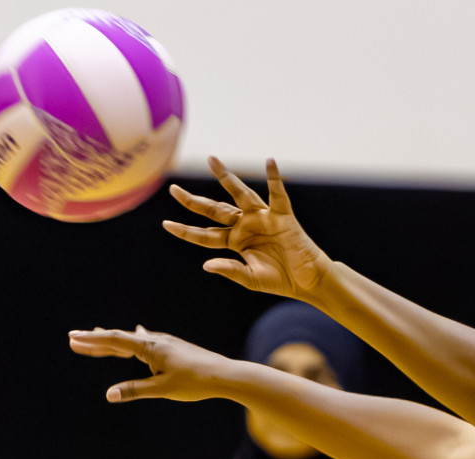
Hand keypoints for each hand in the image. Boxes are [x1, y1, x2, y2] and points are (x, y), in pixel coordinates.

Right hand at [68, 325, 233, 403]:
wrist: (226, 375)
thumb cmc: (196, 382)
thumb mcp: (163, 389)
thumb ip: (135, 390)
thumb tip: (109, 394)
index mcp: (151, 347)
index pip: (115, 341)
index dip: (92, 340)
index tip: (73, 337)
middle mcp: (156, 341)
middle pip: (120, 338)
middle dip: (97, 340)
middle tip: (73, 338)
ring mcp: (165, 343)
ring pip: (132, 340)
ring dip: (113, 340)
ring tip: (95, 335)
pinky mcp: (173, 348)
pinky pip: (147, 342)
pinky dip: (134, 341)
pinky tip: (138, 332)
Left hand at [163, 156, 332, 298]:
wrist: (308, 281)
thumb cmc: (281, 280)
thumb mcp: (252, 279)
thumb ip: (230, 270)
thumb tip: (207, 265)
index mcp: (235, 242)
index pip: (205, 235)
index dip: (186, 231)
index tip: (166, 224)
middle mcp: (245, 226)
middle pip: (214, 210)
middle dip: (194, 201)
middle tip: (173, 189)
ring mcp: (262, 218)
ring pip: (240, 195)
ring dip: (226, 178)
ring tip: (212, 161)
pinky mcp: (282, 216)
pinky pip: (277, 195)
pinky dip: (274, 179)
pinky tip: (270, 162)